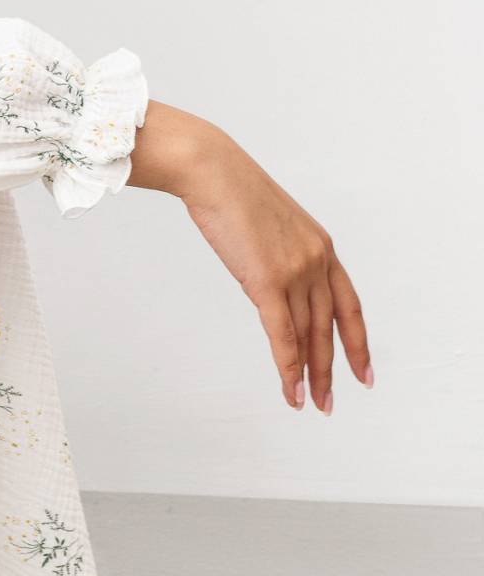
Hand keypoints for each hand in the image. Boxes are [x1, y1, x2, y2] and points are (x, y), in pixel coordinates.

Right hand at [179, 130, 373, 412]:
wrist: (213, 171)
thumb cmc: (231, 190)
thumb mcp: (270, 225)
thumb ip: (279, 255)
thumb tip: (270, 283)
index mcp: (321, 247)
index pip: (349, 305)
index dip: (357, 341)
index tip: (363, 371)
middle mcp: (317, 261)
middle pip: (330, 328)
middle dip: (332, 369)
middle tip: (330, 402)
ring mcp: (296, 271)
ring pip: (308, 336)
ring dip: (311, 375)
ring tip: (311, 403)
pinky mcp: (269, 281)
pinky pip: (283, 334)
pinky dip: (288, 366)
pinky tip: (290, 389)